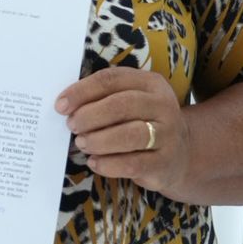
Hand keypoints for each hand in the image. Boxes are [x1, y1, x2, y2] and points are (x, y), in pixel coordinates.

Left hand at [56, 67, 189, 195]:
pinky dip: (108, 164)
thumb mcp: (131, 102)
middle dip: (89, 116)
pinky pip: (132, 164)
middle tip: (72, 126)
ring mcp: (167, 135)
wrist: (181, 154)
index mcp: (151, 83)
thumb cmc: (143, 123)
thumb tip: (65, 105)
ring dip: (98, 140)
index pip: (111, 80)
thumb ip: (103, 98)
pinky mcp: (164, 163)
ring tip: (82, 143)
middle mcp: (163, 105)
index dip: (82, 91)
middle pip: (121, 105)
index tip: (61, 105)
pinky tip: (94, 162)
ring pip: (129, 135)